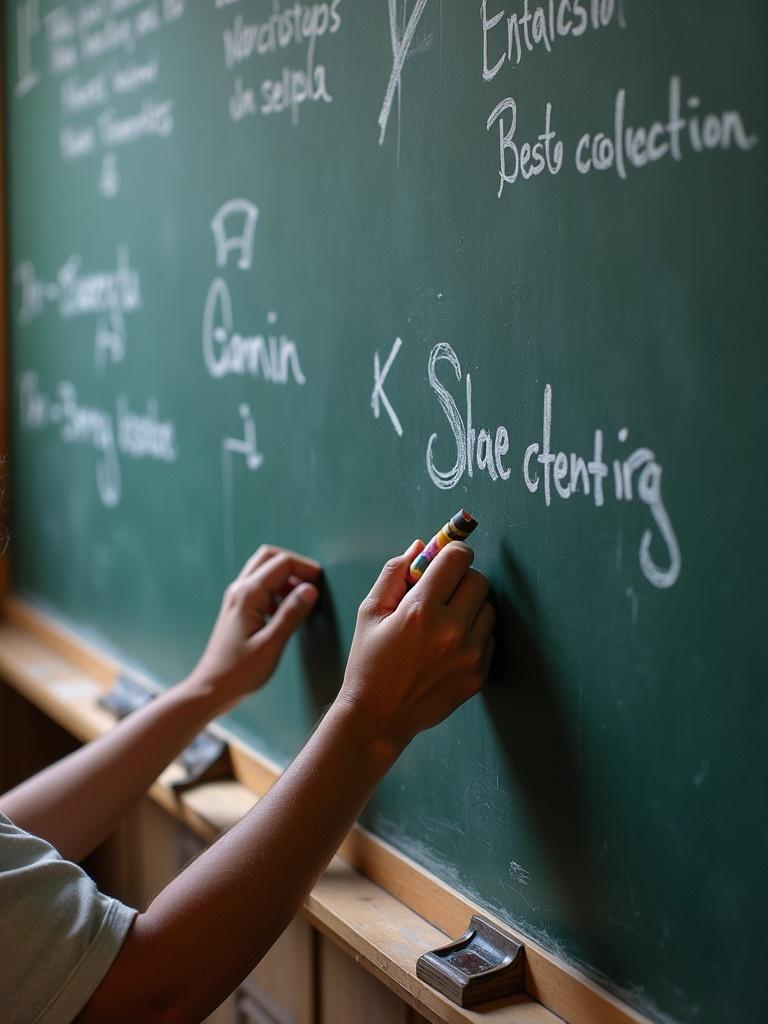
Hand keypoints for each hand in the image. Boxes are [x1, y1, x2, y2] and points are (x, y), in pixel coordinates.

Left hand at [188, 546, 320, 709]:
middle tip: (312, 584)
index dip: (305, 568)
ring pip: (264, 570)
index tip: (321, 584)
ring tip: (301, 600)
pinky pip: (260, 587)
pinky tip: (285, 612)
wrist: (212, 688)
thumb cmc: (240, 672)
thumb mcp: (271, 644)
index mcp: (248, 595)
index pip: (282, 563)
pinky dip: (276, 590)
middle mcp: (239, 590)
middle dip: (294, 565)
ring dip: (285, 577)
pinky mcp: (238, 608)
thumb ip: (291, 614)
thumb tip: (310, 589)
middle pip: (269, 557)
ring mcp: (236, 598)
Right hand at [337, 539, 494, 752]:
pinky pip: (488, 637)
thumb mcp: (370, 612)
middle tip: (442, 592)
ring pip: (488, 608)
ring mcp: (469, 655)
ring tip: (444, 622)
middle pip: (479, 579)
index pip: (457, 558)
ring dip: (470, 607)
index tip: (446, 559)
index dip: (452, 552)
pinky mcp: (479, 674)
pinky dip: (474, 634)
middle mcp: (450, 630)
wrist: (379, 717)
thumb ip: (395, 573)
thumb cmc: (369, 662)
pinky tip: (448, 646)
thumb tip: (421, 546)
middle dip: (461, 579)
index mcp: (420, 610)